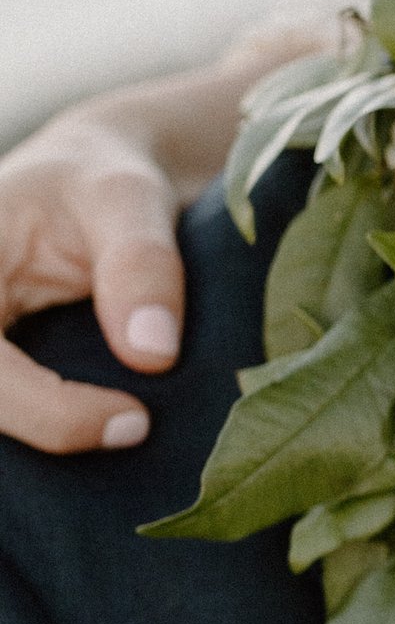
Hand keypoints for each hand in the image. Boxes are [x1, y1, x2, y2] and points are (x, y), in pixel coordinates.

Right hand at [0, 14, 336, 453]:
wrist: (96, 181)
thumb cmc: (103, 180)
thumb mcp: (126, 199)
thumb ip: (140, 264)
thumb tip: (152, 357)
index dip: (46, 413)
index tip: (133, 422)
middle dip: (44, 430)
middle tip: (134, 431)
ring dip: (47, 442)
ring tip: (123, 431)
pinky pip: (10, 416)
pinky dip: (53, 430)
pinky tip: (104, 432)